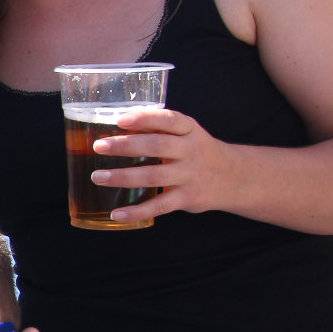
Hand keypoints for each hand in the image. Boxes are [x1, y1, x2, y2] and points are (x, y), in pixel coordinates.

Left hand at [86, 107, 236, 224]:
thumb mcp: (187, 134)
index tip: (121, 119)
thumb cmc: (197, 151)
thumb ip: (159, 129)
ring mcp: (190, 175)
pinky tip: (116, 213)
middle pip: (157, 146)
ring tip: (98, 177)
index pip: (169, 119)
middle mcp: (191, 151)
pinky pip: (160, 206)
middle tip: (98, 146)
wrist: (234, 178)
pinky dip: (137, 211)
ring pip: (153, 176)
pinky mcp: (187, 198)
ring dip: (123, 177)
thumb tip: (116, 125)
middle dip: (126, 146)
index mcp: (189, 130)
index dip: (145, 118)